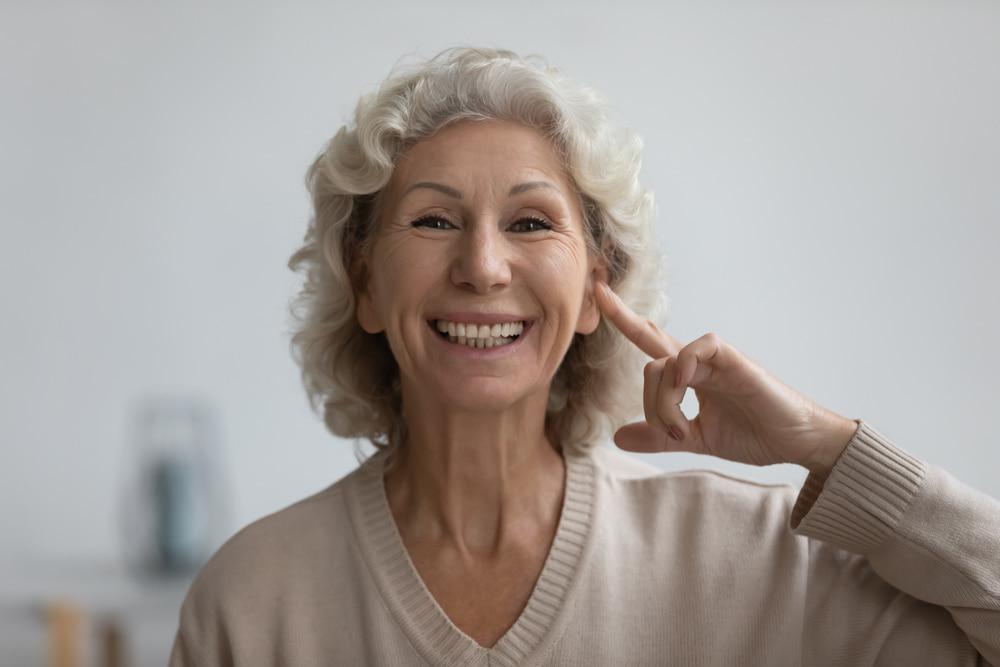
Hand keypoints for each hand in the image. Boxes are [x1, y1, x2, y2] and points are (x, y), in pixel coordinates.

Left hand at [594, 282, 858, 474]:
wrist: (797, 443)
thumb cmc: (754, 435)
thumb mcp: (696, 440)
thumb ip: (659, 437)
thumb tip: (616, 437)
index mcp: (689, 377)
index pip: (650, 342)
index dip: (625, 318)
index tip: (598, 292)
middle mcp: (698, 362)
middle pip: (650, 341)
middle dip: (629, 338)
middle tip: (637, 366)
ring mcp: (716, 359)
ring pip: (666, 360)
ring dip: (663, 401)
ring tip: (679, 430)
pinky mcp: (736, 361)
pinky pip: (700, 347)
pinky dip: (684, 366)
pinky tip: (686, 387)